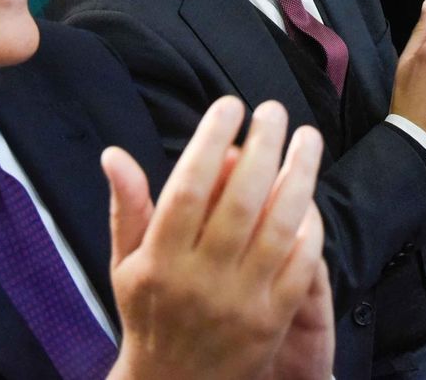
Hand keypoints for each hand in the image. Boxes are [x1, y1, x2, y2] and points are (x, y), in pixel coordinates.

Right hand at [103, 98, 331, 379]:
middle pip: (241, 199)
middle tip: (273, 110)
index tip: (229, 106)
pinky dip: (309, 227)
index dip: (211, 140)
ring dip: (299, 175)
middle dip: (262, 145)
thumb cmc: (148, 315)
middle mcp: (201, 278)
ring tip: (307, 137)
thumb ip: (127, 207)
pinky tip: (310, 197)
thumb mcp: (126, 263)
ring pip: (279, 226)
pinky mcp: (273, 320)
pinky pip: (300, 265)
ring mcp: (241, 300)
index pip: (189, 187)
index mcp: (160, 260)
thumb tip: (115, 154)